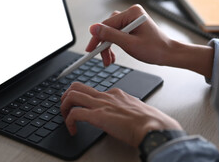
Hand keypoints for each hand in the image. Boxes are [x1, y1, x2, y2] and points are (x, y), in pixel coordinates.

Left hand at [60, 82, 181, 146]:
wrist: (155, 128)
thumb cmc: (151, 123)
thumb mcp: (136, 111)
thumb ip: (126, 111)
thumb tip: (123, 118)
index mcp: (116, 94)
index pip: (93, 90)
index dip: (82, 98)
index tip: (79, 106)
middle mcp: (107, 96)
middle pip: (77, 87)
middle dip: (66, 97)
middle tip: (65, 109)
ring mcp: (101, 104)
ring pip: (72, 95)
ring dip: (63, 107)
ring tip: (65, 118)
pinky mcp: (98, 116)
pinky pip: (74, 114)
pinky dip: (69, 122)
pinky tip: (73, 131)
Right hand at [86, 4, 172, 66]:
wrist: (168, 54)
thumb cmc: (155, 49)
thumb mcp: (129, 44)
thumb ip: (110, 35)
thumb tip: (93, 28)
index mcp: (132, 13)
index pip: (107, 24)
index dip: (97, 38)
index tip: (90, 49)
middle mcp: (131, 13)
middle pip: (108, 28)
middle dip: (104, 45)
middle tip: (102, 58)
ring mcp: (131, 19)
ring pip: (111, 33)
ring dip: (108, 47)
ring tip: (109, 60)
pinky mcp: (131, 26)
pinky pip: (117, 34)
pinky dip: (114, 45)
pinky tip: (114, 55)